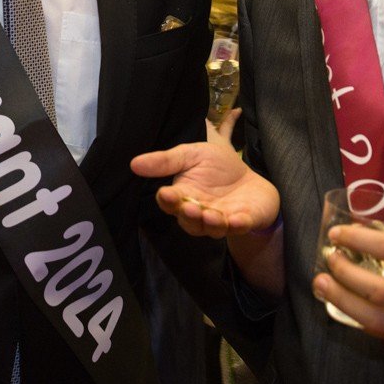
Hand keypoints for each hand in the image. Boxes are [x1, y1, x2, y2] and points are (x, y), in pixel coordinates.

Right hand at [130, 113, 278, 238]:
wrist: (250, 179)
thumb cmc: (216, 167)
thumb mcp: (191, 155)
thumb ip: (165, 161)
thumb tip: (133, 163)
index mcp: (183, 196)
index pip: (169, 203)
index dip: (167, 200)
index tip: (165, 194)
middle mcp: (199, 213)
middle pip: (189, 221)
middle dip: (188, 215)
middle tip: (189, 207)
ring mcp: (221, 220)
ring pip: (211, 228)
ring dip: (211, 223)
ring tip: (211, 215)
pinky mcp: (243, 222)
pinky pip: (238, 227)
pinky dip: (237, 225)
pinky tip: (236, 219)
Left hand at [313, 225, 383, 361]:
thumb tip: (375, 229)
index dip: (360, 240)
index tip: (338, 234)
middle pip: (379, 292)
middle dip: (344, 275)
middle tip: (326, 261)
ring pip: (379, 322)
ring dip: (344, 303)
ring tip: (324, 286)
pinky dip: (366, 323)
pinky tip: (348, 309)